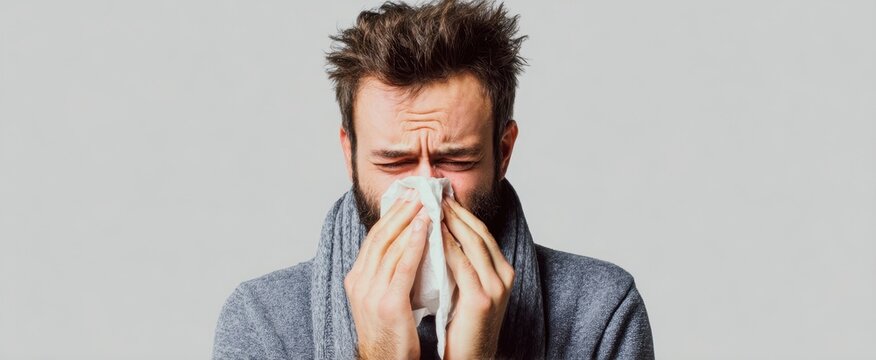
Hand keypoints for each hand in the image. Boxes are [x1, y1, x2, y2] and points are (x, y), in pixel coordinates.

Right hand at [344, 189, 430, 359]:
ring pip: (390, 247)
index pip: (373, 238)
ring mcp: (371, 293)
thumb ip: (389, 274)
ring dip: (409, 221)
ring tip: (426, 202)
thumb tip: (407, 246)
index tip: (407, 197)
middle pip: (380, 237)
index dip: (391, 215)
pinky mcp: (388, 304)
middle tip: (418, 191)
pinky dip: (414, 243)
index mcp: (356, 279)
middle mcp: (359, 282)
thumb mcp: (382, 298)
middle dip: (400, 211)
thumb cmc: (390, 334)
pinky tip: (427, 228)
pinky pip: (403, 267)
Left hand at [440, 197, 514, 358]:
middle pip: (478, 231)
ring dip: (450, 221)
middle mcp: (504, 274)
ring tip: (430, 205)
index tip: (440, 196)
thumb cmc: (463, 327)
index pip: (480, 232)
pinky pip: (461, 264)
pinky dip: (446, 245)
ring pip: (472, 242)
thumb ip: (460, 265)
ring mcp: (496, 286)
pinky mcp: (482, 299)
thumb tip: (440, 236)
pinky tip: (432, 233)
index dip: (460, 212)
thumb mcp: (466, 289)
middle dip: (455, 210)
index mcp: (502, 270)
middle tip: (433, 192)